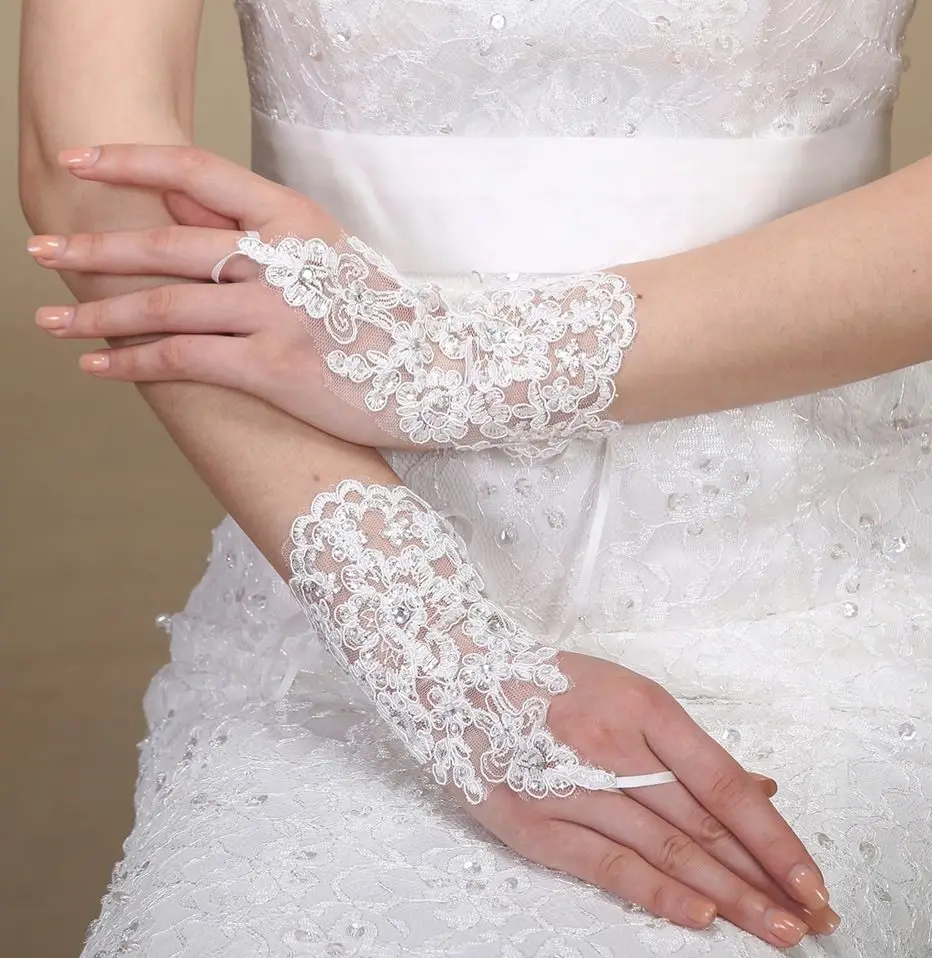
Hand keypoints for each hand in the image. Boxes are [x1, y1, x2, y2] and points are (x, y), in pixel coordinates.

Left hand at [30, 144, 637, 457]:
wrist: (442, 374)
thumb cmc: (382, 317)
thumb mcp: (327, 257)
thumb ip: (254, 231)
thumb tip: (177, 208)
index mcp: (296, 219)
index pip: (199, 170)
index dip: (133, 160)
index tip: (81, 160)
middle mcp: (284, 259)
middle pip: (168, 242)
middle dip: (96, 247)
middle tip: (40, 249)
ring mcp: (280, 314)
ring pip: (167, 306)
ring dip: (101, 314)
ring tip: (53, 323)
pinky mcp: (277, 368)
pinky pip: (188, 360)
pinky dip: (138, 362)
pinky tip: (102, 367)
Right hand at [460, 650, 839, 946]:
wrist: (458, 676)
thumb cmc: (552, 685)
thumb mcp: (628, 694)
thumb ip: (690, 749)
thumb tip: (762, 790)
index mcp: (643, 708)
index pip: (723, 783)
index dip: (773, 836)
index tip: (813, 878)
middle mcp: (613, 747)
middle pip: (703, 824)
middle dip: (764, 876)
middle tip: (814, 919)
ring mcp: (572, 788)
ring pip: (666, 850)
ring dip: (728, 895)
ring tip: (778, 931)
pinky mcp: (534, 824)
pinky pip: (606, 864)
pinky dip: (656, 892)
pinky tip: (700, 918)